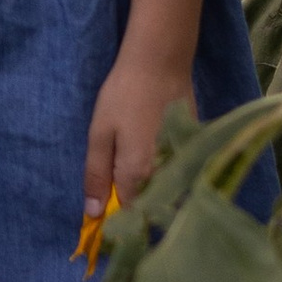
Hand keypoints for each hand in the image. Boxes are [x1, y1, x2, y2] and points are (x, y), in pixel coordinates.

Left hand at [82, 38, 195, 238]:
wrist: (161, 62)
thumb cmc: (124, 95)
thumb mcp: (99, 133)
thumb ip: (96, 175)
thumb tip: (93, 214)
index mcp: (138, 175)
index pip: (125, 216)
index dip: (112, 219)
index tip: (101, 217)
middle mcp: (163, 177)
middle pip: (146, 205)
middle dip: (130, 206)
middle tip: (114, 183)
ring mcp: (180, 164)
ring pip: (161, 191)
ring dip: (145, 189)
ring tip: (131, 162)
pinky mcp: (189, 150)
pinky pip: (172, 173)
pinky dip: (159, 172)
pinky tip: (148, 149)